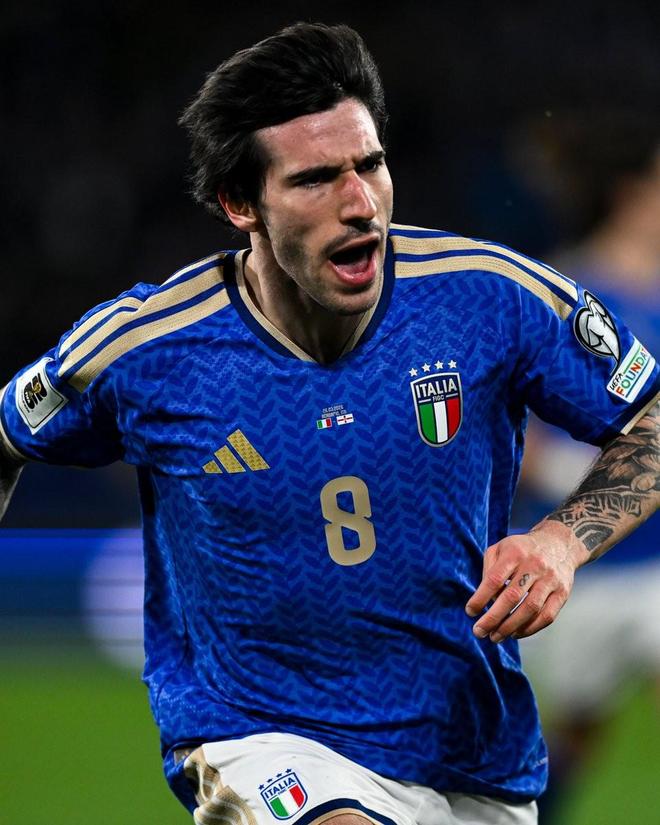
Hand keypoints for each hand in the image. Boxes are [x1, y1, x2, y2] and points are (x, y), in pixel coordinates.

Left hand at [465, 523, 589, 642]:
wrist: (558, 543)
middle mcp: (534, 565)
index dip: (480, 598)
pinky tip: (516, 633)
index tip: (470, 612)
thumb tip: (486, 599)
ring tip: (496, 637)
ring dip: (511, 627)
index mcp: (515, 553)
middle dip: (493, 618)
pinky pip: (547, 616)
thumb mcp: (500, 548)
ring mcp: (550, 580)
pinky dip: (530, 629)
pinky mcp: (562, 593)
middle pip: (512, 596)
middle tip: (479, 632)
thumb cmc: (521, 550)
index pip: (495, 579)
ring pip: (530, 609)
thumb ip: (489, 570)